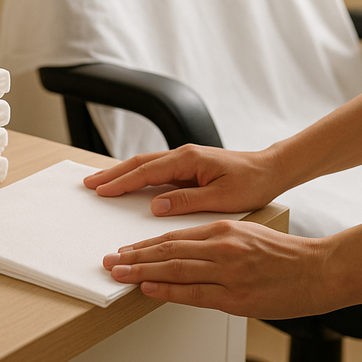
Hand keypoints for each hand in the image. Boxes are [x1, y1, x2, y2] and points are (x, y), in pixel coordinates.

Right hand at [83, 144, 282, 215]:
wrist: (272, 169)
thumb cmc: (252, 183)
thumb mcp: (222, 198)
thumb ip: (187, 201)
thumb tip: (156, 206)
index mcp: (188, 160)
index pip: (146, 171)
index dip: (121, 182)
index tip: (101, 190)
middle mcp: (183, 155)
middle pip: (139, 163)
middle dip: (112, 174)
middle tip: (89, 184)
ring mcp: (185, 160)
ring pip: (145, 165)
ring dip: (122, 173)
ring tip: (101, 183)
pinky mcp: (188, 167)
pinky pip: (156, 170)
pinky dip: (137, 176)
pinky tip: (130, 183)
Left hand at [102, 221, 331, 318]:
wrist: (320, 269)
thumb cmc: (284, 254)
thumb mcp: (246, 232)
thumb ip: (214, 239)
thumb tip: (182, 249)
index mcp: (223, 228)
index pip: (174, 236)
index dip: (144, 244)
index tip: (123, 249)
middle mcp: (221, 247)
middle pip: (167, 251)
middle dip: (134, 256)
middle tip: (109, 261)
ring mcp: (228, 272)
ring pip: (175, 270)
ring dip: (142, 273)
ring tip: (119, 274)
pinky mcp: (236, 297)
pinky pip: (193, 294)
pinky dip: (167, 291)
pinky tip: (148, 290)